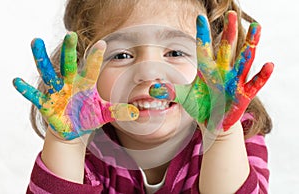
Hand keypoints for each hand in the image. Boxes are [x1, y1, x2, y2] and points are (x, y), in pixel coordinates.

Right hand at [13, 32, 138, 139]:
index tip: (103, 44)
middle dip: (69, 50)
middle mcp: (70, 84)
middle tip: (70, 34)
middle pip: (69, 65)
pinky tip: (17, 81)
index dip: (96, 57)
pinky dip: (26, 89)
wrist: (72, 128)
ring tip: (34, 42)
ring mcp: (57, 92)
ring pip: (48, 72)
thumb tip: (138, 114)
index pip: (92, 69)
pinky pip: (34, 95)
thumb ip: (119, 112)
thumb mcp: (104, 113)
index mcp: (85, 85)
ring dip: (41, 59)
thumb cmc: (87, 116)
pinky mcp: (46, 103)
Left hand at [149, 11, 272, 130]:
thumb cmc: (200, 105)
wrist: (212, 120)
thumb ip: (170, 92)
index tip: (199, 18)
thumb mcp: (183, 97)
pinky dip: (262, 75)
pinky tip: (268, 65)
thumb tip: (152, 90)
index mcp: (207, 69)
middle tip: (231, 14)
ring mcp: (234, 80)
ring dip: (250, 45)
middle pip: (227, 48)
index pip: (204, 48)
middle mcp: (222, 70)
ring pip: (244, 59)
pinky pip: (255, 83)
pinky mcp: (244, 94)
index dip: (202, 34)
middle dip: (229, 32)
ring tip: (256, 27)